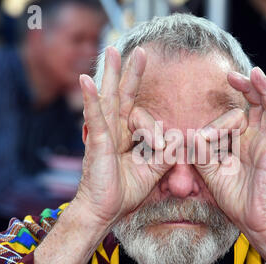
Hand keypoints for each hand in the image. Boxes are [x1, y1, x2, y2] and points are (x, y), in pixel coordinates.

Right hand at [75, 46, 173, 228]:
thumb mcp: (153, 170)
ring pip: (108, 98)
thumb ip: (166, 154)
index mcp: (127, 136)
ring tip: (112, 51)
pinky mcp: (96, 142)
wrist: (106, 211)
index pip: (142, 116)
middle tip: (140, 51)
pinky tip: (86, 81)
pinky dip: (90, 99)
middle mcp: (115, 131)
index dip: (155, 127)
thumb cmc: (124, 191)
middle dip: (131, 73)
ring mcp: (104, 134)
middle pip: (123, 96)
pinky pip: (94, 117)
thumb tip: (179, 140)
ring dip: (111, 74)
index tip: (164, 144)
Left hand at [194, 67, 265, 260]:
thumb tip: (191, 134)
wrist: (253, 220)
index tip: (202, 136)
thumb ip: (201, 154)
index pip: (234, 117)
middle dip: (246, 88)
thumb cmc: (235, 198)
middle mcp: (257, 138)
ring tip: (255, 73)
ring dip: (265, 90)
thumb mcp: (211, 173)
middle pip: (257, 104)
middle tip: (231, 76)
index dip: (218, 121)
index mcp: (242, 142)